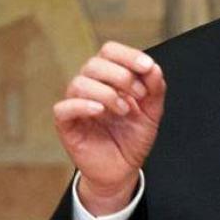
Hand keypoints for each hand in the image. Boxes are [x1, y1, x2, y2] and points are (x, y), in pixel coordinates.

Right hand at [54, 41, 165, 215]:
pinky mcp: (67, 125)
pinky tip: (100, 111)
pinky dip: (82, 105)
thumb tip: (153, 68)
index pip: (110, 51)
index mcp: (110, 78)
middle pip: (94, 64)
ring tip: (124, 111)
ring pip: (79, 83)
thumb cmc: (133, 136)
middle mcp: (91, 86)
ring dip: (106, 93)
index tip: (147, 67)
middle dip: (121, 76)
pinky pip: (64, 108)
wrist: (124, 168)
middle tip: (139, 95)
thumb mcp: (152, 111)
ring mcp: (77, 105)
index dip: (128, 55)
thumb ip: (155, 89)